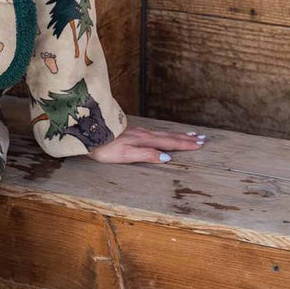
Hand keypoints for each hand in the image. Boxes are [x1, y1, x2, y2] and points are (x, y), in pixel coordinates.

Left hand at [87, 122, 206, 164]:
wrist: (87, 133)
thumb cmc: (104, 148)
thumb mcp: (126, 155)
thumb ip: (147, 155)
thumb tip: (168, 158)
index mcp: (145, 141)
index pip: (169, 143)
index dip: (185, 144)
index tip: (200, 144)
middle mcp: (143, 134)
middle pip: (168, 136)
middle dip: (185, 138)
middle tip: (201, 138)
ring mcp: (137, 131)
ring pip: (162, 132)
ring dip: (176, 134)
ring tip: (188, 134)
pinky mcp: (130, 131)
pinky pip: (154, 132)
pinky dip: (164, 133)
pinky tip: (162, 134)